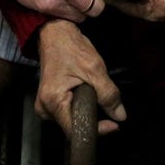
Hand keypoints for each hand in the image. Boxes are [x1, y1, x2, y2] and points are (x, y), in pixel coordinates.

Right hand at [37, 19, 125, 135]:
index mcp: (53, 102)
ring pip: (71, 121)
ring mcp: (44, 106)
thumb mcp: (94, 69)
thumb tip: (120, 116)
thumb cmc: (71, 48)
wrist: (55, 33)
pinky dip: (79, 107)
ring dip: (86, 113)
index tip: (114, 124)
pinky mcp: (48, 102)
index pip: (76, 130)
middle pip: (73, 128)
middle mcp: (44, 109)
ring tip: (94, 96)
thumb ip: (108, 94)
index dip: (97, 130)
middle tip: (107, 107)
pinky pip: (67, 113)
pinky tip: (85, 95)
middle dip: (93, 120)